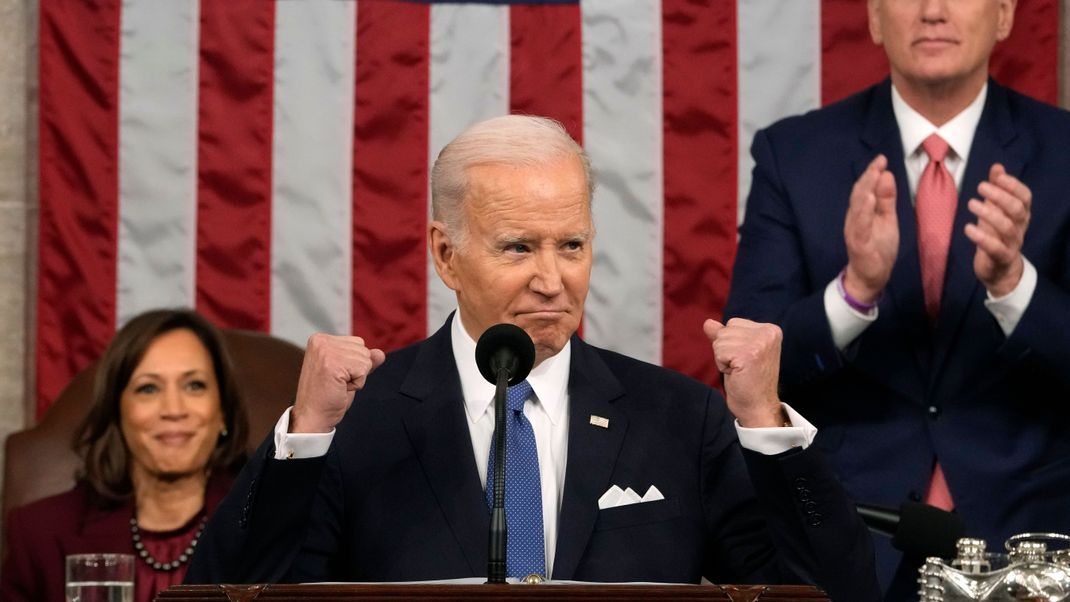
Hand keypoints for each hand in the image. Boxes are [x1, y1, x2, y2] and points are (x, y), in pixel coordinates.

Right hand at [290, 333, 385, 432]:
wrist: (312, 416)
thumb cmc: (327, 397)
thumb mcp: (348, 373)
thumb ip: (363, 360)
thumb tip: (380, 353)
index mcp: (321, 339)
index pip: (358, 343)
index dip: (353, 363)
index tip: (336, 375)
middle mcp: (321, 341)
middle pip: (363, 349)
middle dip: (356, 370)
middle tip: (337, 382)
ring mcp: (326, 351)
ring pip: (365, 360)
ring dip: (356, 377)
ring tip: (337, 385)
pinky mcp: (333, 364)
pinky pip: (363, 371)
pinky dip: (357, 384)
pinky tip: (340, 388)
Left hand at [703, 318, 785, 427]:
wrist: (758, 406)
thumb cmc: (749, 381)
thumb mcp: (737, 352)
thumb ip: (725, 336)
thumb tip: (708, 323)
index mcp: (770, 329)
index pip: (733, 323)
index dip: (732, 344)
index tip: (746, 359)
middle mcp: (768, 333)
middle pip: (725, 331)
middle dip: (726, 350)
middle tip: (742, 367)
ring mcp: (759, 343)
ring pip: (720, 341)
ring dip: (723, 359)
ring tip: (739, 371)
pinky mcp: (747, 354)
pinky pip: (719, 352)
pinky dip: (722, 365)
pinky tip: (736, 374)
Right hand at [843, 155, 898, 302]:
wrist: (870, 277)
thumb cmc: (878, 247)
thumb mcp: (887, 220)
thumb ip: (886, 199)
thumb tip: (886, 175)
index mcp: (862, 212)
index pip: (865, 189)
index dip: (872, 173)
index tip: (882, 159)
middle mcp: (855, 218)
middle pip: (859, 194)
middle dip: (868, 177)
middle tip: (878, 162)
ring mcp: (855, 231)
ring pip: (857, 207)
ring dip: (865, 190)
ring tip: (873, 175)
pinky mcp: (859, 244)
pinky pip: (860, 226)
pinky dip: (863, 212)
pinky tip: (868, 200)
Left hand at [965, 164, 1030, 296]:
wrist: (999, 270)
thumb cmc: (996, 235)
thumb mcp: (996, 211)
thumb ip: (998, 189)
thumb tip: (997, 166)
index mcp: (1021, 215)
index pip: (1025, 197)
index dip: (1013, 185)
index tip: (998, 176)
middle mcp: (1020, 228)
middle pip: (1017, 210)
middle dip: (1000, 196)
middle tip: (981, 186)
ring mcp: (1012, 244)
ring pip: (1007, 227)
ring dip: (989, 214)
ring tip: (971, 203)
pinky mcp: (1001, 258)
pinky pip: (995, 248)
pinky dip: (982, 237)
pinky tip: (968, 228)